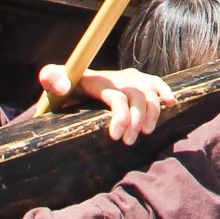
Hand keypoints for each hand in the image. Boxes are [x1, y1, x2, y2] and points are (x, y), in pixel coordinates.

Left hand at [41, 65, 176, 141]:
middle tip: (129, 142)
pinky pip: (153, 82)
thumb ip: (52, 80)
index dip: (121, 116)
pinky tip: (170, 102)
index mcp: (95, 79)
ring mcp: (125, 77)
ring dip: (152, 113)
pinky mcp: (133, 81)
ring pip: (148, 92)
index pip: (117, 95)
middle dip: (137, 120)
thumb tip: (65, 86)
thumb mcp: (49, 85)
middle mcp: (113, 76)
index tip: (116, 137)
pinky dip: (164, 90)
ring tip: (145, 133)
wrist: (65, 91)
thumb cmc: (57, 94)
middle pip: (137, 95)